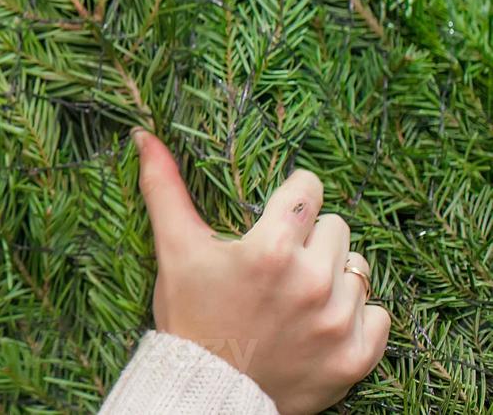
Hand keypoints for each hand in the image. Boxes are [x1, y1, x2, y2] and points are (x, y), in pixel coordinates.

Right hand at [132, 128, 389, 414]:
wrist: (205, 390)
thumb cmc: (189, 315)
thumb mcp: (175, 248)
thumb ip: (164, 187)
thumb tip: (143, 134)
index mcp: (270, 248)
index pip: (309, 190)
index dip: (292, 199)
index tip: (278, 217)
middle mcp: (311, 282)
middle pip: (336, 227)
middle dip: (310, 239)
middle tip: (281, 263)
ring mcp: (336, 322)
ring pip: (358, 268)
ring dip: (333, 276)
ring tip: (298, 293)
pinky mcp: (355, 356)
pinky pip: (380, 315)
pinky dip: (358, 316)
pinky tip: (323, 320)